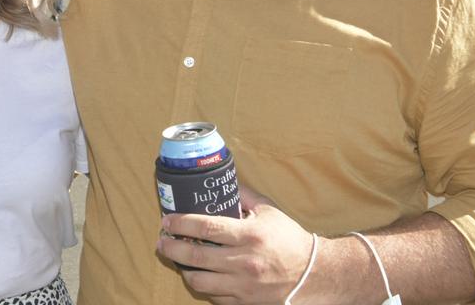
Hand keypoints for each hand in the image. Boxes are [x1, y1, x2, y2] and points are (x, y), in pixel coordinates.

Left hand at [156, 186, 314, 304]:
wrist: (312, 274)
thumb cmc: (289, 239)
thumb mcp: (269, 210)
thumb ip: (243, 195)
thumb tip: (221, 181)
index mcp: (250, 235)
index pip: (206, 228)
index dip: (181, 224)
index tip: (167, 221)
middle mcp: (244, 262)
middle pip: (196, 257)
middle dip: (172, 248)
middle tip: (161, 241)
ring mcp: (243, 285)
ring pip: (200, 282)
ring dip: (183, 269)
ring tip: (178, 259)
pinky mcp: (245, 302)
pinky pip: (213, 297)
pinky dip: (203, 285)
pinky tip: (199, 274)